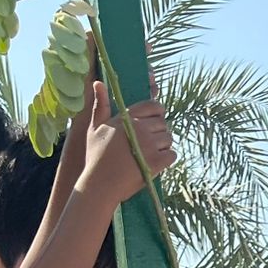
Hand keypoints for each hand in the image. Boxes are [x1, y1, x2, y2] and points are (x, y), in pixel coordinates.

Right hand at [79, 81, 174, 204]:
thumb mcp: (95, 128)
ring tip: (151, 153)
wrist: (100, 184)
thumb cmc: (96, 157)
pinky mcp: (156, 162)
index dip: (157, 112)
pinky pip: (172, 155)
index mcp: (126, 118)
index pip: (153, 105)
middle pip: (163, 123)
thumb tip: (99, 82)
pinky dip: (167, 159)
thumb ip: (101, 105)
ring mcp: (148, 145)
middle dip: (159, 132)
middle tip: (150, 143)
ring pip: (168, 138)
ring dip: (164, 146)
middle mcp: (139, 128)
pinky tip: (157, 163)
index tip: (153, 122)